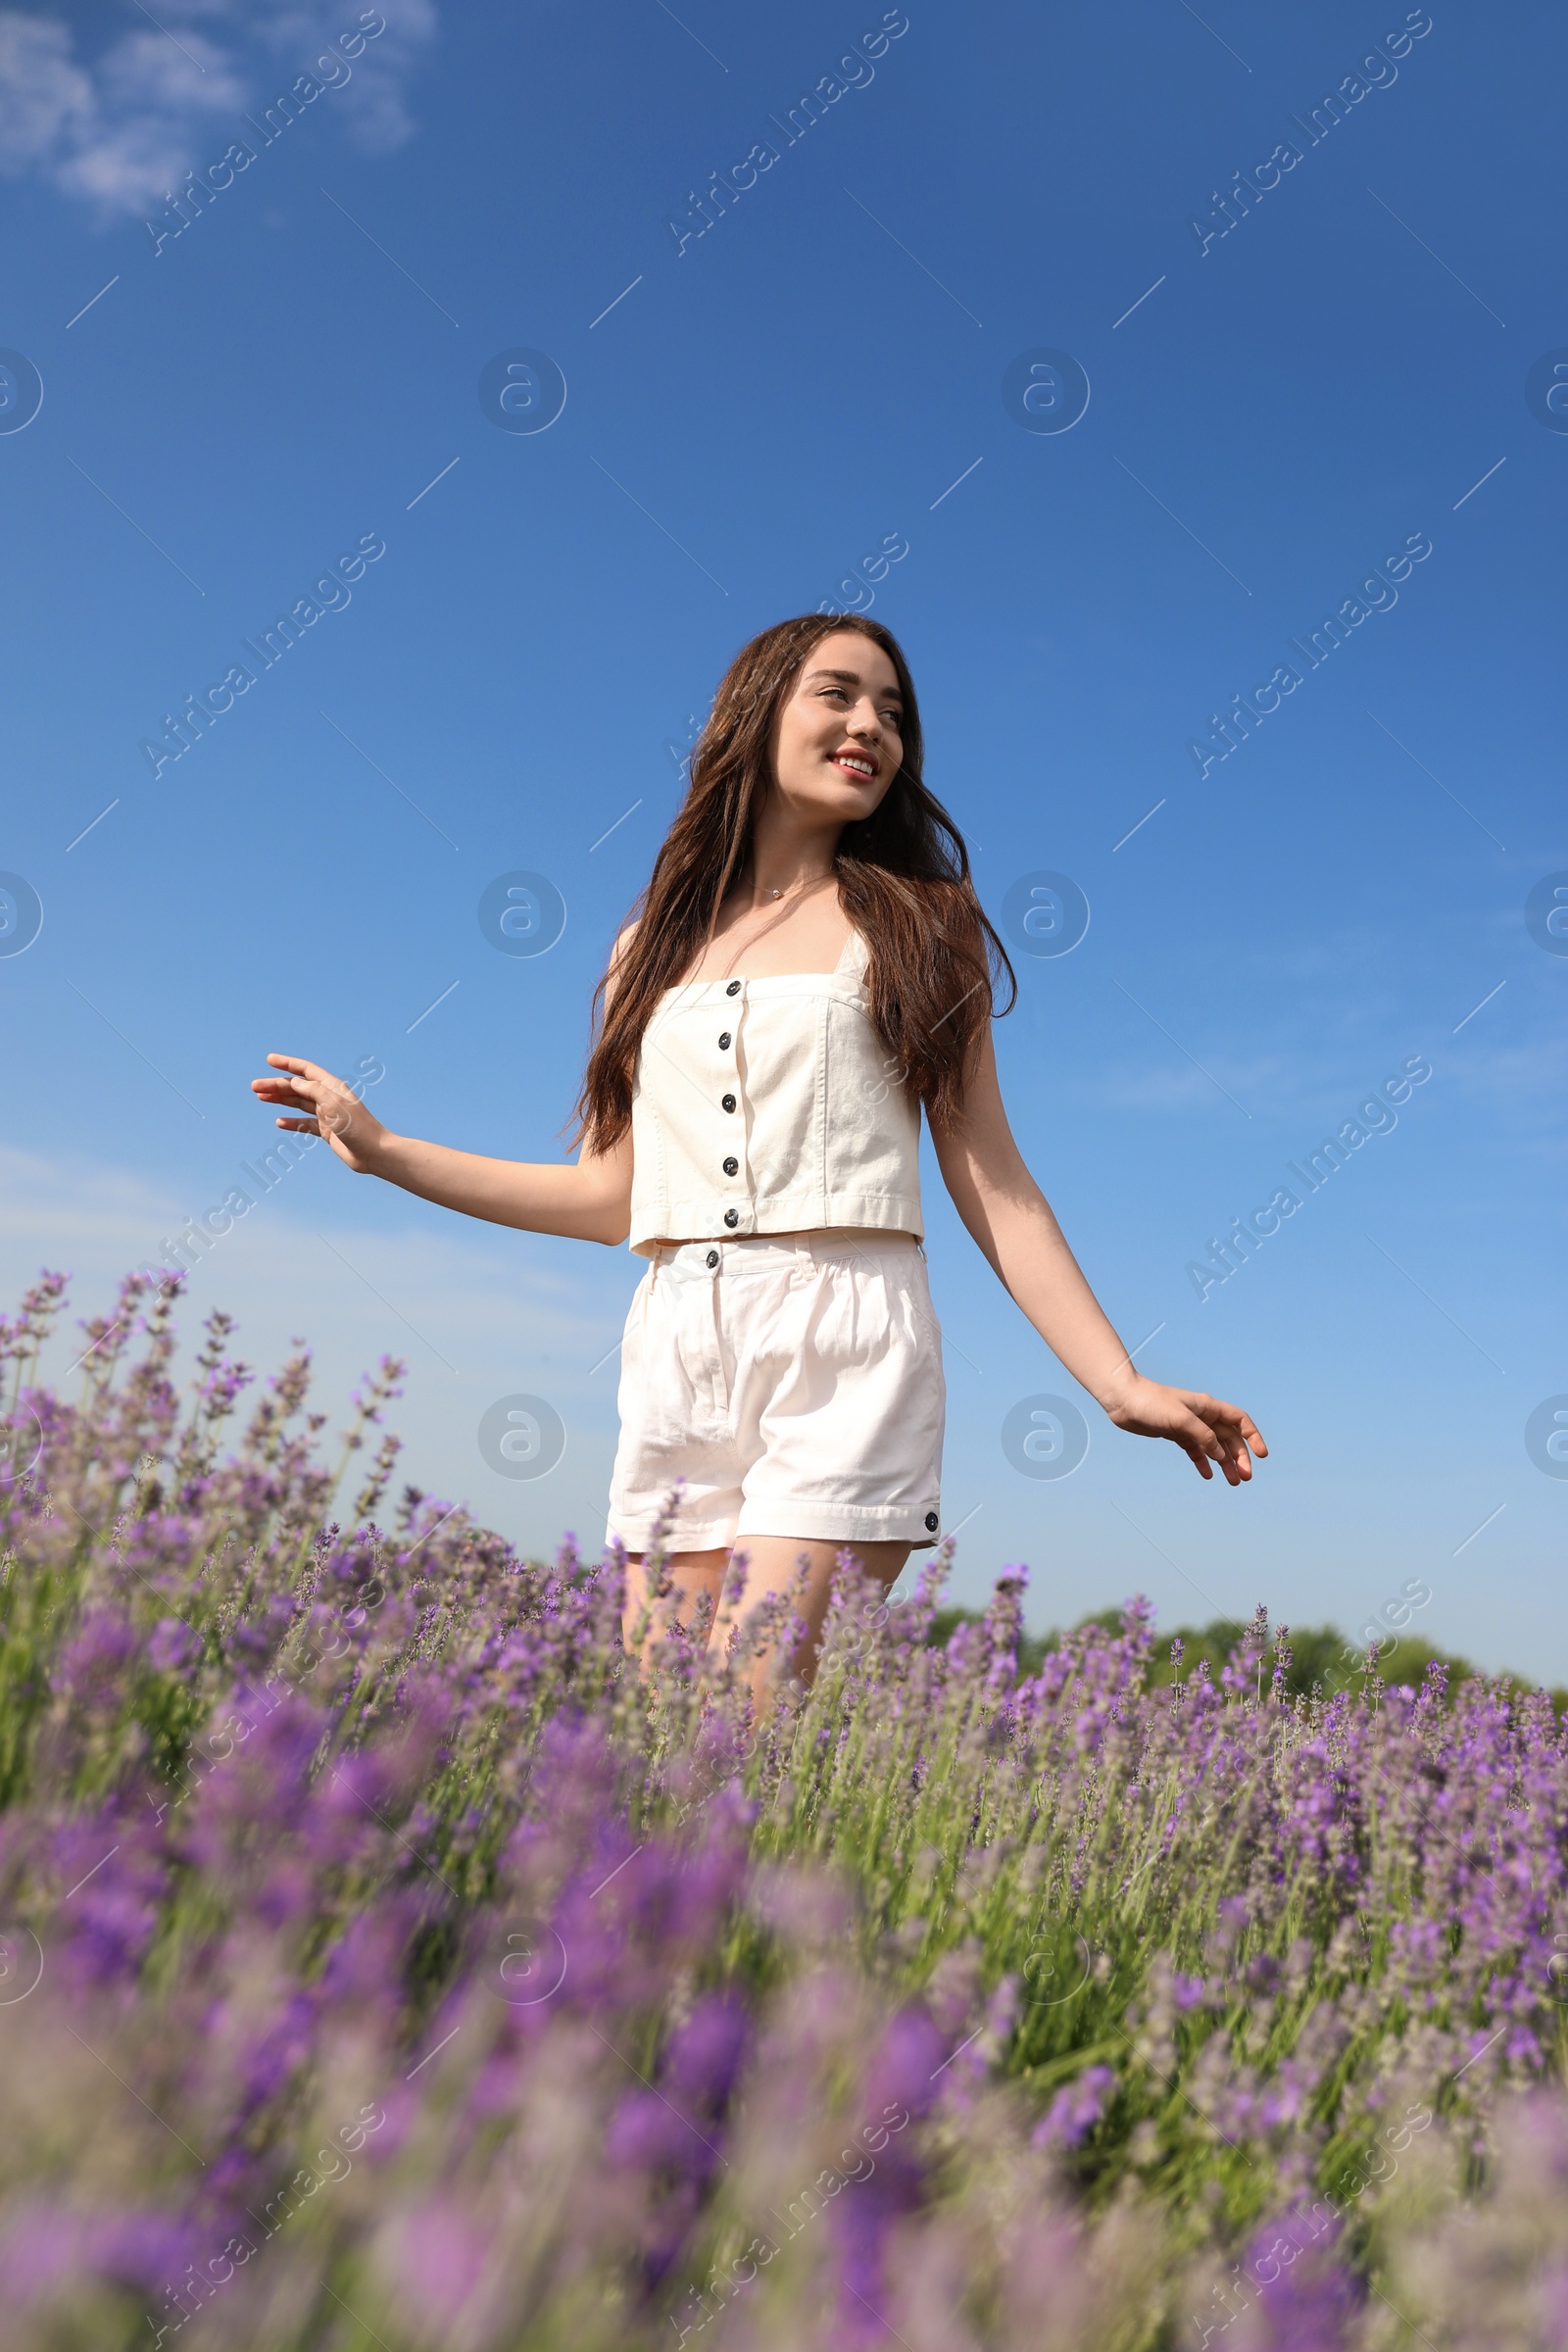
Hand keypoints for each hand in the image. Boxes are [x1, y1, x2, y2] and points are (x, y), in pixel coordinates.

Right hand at [249, 1055, 388, 1174]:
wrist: (374, 1153)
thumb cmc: (357, 1127)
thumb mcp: (333, 1105)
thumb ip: (313, 1091)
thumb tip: (295, 1082)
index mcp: (332, 1087)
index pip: (306, 1070)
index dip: (288, 1063)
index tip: (269, 1059)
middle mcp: (329, 1098)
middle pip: (298, 1087)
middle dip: (276, 1085)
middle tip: (254, 1087)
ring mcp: (328, 1114)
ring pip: (299, 1103)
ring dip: (280, 1099)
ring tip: (261, 1097)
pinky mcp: (327, 1131)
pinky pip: (305, 1123)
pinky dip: (292, 1121)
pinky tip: (279, 1122)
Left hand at [1102, 1374, 1266, 1484]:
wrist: (1123, 1400)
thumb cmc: (1151, 1403)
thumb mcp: (1181, 1419)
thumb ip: (1204, 1436)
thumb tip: (1222, 1455)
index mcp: (1208, 1407)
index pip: (1239, 1420)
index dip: (1253, 1436)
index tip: (1261, 1455)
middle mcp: (1202, 1415)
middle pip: (1229, 1438)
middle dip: (1240, 1457)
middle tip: (1245, 1478)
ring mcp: (1189, 1425)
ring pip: (1214, 1446)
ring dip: (1225, 1463)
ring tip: (1233, 1482)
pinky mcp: (1176, 1434)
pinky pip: (1195, 1450)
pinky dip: (1203, 1462)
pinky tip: (1208, 1475)